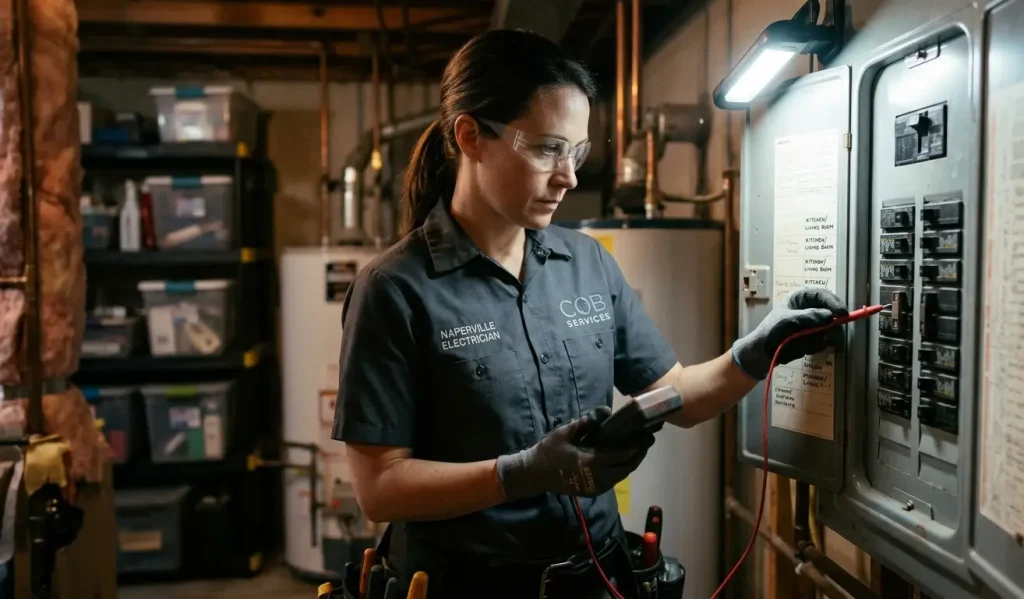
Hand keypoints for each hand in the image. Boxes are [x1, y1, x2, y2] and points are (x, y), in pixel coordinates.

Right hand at [495, 406, 654, 499]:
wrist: (534, 474)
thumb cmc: (548, 451)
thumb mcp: (564, 432)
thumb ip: (585, 423)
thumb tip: (604, 412)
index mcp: (591, 461)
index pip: (621, 455)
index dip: (636, 447)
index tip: (646, 437)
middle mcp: (597, 477)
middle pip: (626, 467)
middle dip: (638, 455)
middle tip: (647, 442)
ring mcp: (596, 486)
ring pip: (621, 476)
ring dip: (631, 464)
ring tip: (639, 450)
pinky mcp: (593, 491)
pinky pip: (613, 481)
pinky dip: (621, 471)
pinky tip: (624, 461)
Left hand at [732, 287, 847, 379]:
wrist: (763, 352)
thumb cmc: (771, 330)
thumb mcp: (788, 321)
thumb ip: (809, 317)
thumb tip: (830, 315)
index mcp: (800, 298)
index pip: (822, 294)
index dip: (834, 302)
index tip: (842, 313)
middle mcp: (809, 309)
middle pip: (831, 311)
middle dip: (832, 322)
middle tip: (831, 332)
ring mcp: (813, 324)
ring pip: (830, 328)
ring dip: (824, 336)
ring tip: (808, 342)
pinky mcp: (814, 337)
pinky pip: (824, 341)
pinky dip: (817, 345)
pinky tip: (805, 347)